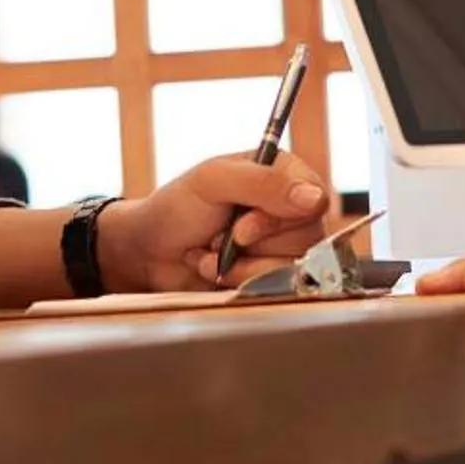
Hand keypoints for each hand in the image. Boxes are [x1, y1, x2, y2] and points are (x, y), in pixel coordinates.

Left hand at [100, 152, 331, 291]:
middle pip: (306, 238)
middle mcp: (288, 210)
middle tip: (220, 235)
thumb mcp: (213, 181)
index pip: (315, 199)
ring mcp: (281, 247)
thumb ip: (264, 183)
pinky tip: (216, 271)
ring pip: (291, 267)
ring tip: (213, 252)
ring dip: (242, 265)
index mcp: (282, 174)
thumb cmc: (177, 207)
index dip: (280, 218)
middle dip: (253, 244)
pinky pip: (275, 288)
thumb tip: (315, 197)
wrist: (148, 253)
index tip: (243, 225)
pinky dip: (239, 282)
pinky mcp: (271, 277)